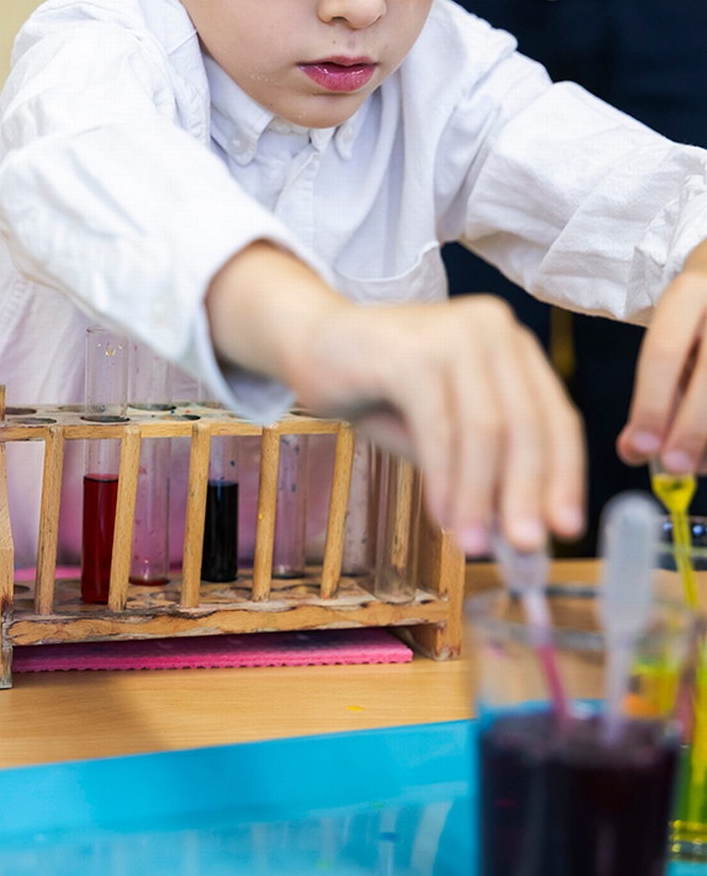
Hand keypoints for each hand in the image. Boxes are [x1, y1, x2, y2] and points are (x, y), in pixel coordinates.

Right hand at [206, 243, 584, 554]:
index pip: (556, 417)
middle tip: (525, 547)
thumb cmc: (379, 387)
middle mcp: (493, 328)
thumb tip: (517, 532)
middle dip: (527, 494)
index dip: (564, 477)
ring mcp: (454, 333)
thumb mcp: (441, 432)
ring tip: (472, 544)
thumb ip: (479, 469)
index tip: (564, 529)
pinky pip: (441, 428)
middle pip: (527, 425)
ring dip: (481, 496)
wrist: (310, 342)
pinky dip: (446, 478)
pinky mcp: (413, 351)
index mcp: (512, 345)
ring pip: (486, 431)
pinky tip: (443, 515)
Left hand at [618, 240, 706, 475]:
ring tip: (698, 463)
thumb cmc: (702, 319)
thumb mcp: (674, 336)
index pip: (663, 352)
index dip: (651, 404)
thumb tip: (633, 451)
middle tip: (674, 468)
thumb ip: (655, 391)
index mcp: (689, 294)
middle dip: (691, 431)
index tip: (638, 449)